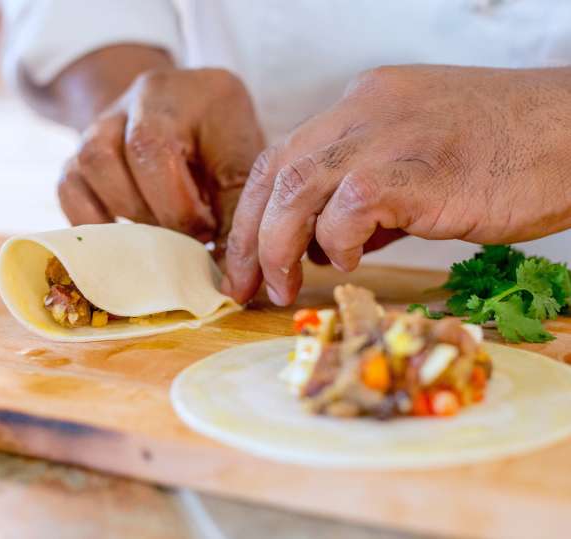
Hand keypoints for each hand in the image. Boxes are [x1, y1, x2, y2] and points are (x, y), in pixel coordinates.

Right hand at [58, 68, 264, 242]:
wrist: (192, 122)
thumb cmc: (226, 148)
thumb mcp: (243, 166)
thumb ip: (236, 208)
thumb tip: (228, 271)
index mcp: (191, 95)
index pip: (160, 146)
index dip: (180, 205)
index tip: (208, 231)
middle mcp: (143, 98)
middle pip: (130, 152)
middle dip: (161, 213)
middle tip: (189, 237)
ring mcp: (105, 124)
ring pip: (94, 163)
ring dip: (128, 212)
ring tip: (161, 234)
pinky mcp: (81, 156)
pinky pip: (69, 188)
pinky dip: (94, 220)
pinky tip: (126, 239)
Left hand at [223, 65, 570, 304]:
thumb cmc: (506, 155)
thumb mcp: (421, 164)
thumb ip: (368, 197)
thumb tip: (329, 242)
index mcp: (362, 106)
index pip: (283, 156)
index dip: (253, 212)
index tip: (244, 259)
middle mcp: (364, 111)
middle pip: (278, 172)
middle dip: (250, 237)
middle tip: (247, 285)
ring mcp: (389, 135)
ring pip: (298, 187)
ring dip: (280, 246)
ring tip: (285, 286)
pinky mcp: (417, 169)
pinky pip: (350, 207)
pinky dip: (338, 240)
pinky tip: (352, 261)